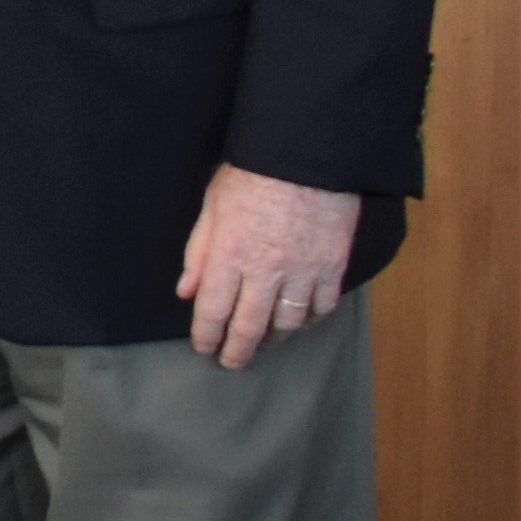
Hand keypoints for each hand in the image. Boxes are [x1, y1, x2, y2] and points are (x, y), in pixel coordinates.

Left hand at [175, 165, 361, 368]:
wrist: (310, 157)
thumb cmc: (253, 175)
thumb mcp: (213, 208)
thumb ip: (199, 253)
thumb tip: (186, 291)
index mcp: (230, 257)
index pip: (213, 311)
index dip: (206, 336)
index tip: (203, 348)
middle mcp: (267, 272)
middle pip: (251, 327)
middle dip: (238, 351)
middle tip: (232, 363)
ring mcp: (304, 272)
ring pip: (289, 323)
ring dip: (274, 341)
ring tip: (263, 346)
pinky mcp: (333, 267)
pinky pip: (322, 306)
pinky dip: (310, 320)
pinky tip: (299, 323)